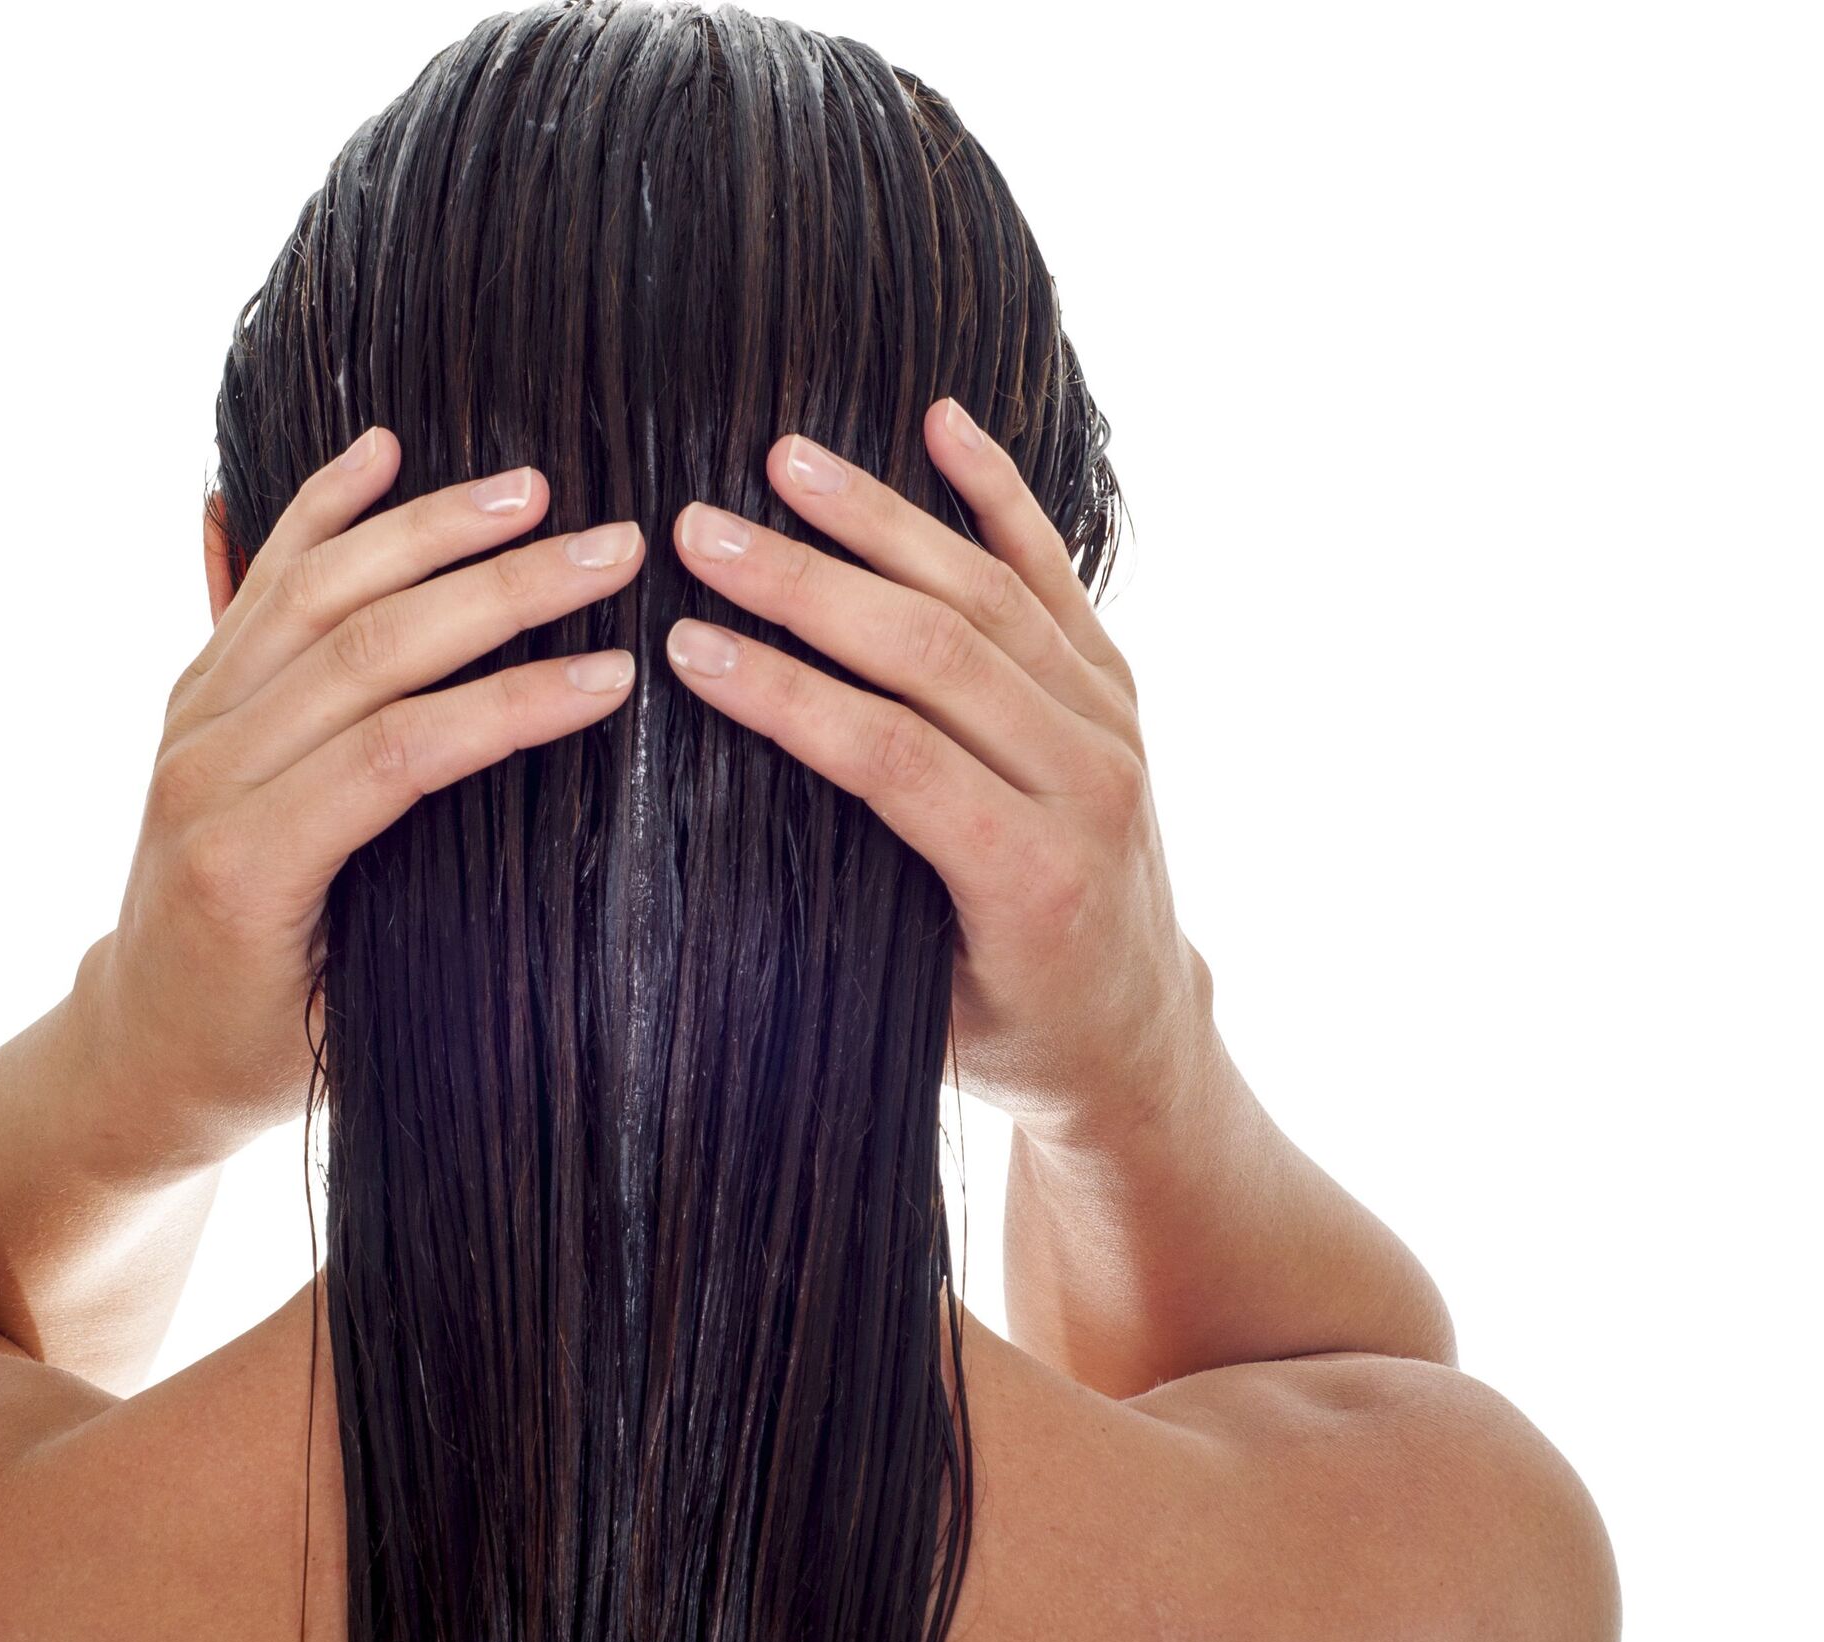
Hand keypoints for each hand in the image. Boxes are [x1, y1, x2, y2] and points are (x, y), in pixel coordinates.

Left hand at [85, 427, 644, 1165]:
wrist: (139, 1044)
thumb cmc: (262, 1053)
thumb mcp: (355, 1026)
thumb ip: (427, 938)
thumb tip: (569, 879)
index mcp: (249, 864)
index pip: (400, 752)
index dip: (512, 706)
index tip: (616, 674)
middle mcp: (206, 775)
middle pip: (366, 649)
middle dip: (500, 592)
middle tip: (612, 552)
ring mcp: (191, 724)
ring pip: (316, 594)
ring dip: (429, 531)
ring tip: (532, 491)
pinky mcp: (193, 697)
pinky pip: (261, 584)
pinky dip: (318, 509)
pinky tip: (380, 451)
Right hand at [661, 398, 1213, 1149]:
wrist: (1138, 1036)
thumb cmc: (1006, 1034)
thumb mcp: (916, 1007)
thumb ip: (846, 914)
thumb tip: (708, 831)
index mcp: (1032, 876)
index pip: (892, 755)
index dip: (785, 695)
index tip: (686, 646)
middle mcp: (1089, 785)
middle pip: (937, 652)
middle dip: (808, 584)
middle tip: (701, 532)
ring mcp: (1112, 725)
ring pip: (990, 594)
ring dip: (880, 519)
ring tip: (783, 460)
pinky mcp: (1116, 689)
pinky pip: (1054, 575)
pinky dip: (1001, 493)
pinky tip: (942, 422)